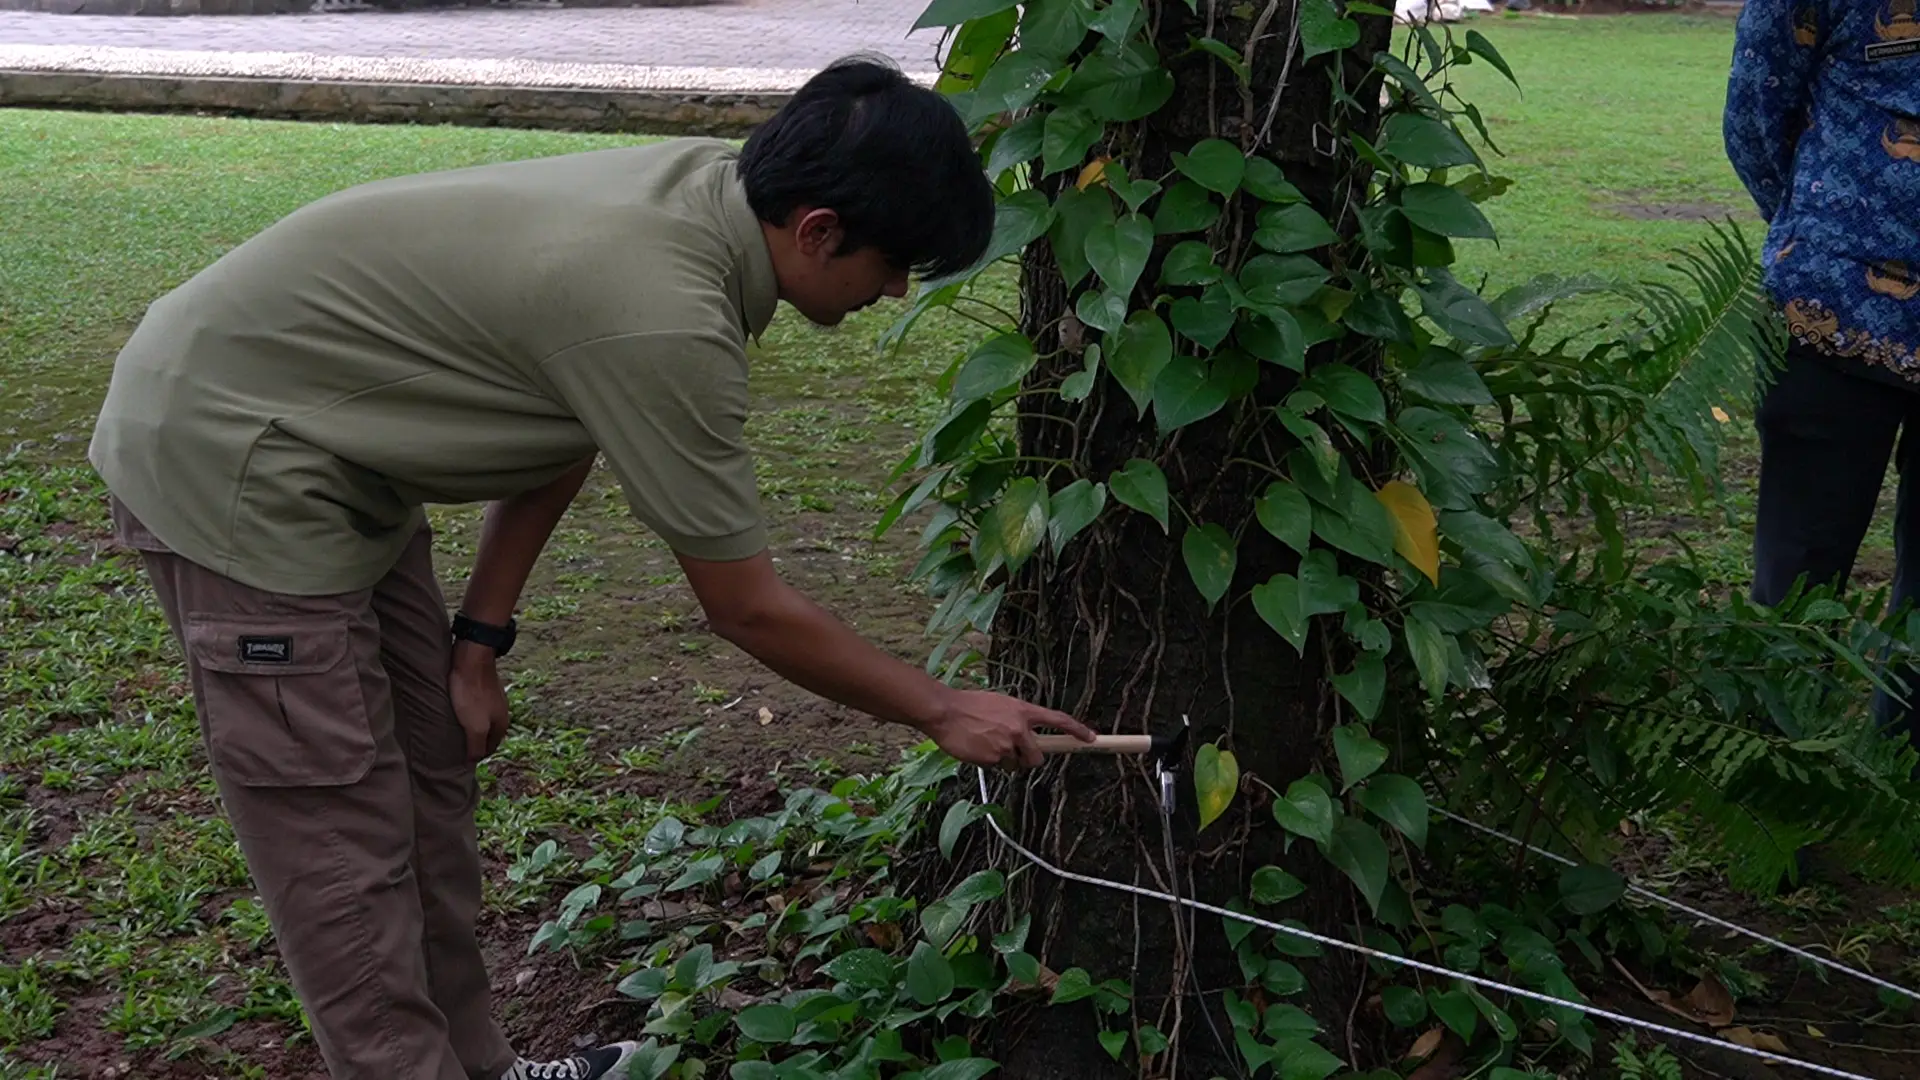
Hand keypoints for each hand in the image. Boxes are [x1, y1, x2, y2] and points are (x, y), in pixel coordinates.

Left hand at [449, 643, 510, 761]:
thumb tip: (474, 761)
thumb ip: (476, 745)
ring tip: (451, 729)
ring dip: (469, 727)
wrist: (472, 659)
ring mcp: (493, 699)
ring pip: (481, 720)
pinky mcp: (483, 688)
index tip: (459, 759)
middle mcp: (501, 713)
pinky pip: (475, 707)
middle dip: (473, 742)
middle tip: (453, 746)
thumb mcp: (475, 726)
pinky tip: (455, 711)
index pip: (490, 749)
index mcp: (501, 725)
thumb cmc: (472, 695)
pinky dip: (467, 713)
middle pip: (486, 735)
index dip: (475, 755)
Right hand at [922, 689, 1095, 768]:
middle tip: (1013, 753)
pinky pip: (998, 767)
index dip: (1077, 730)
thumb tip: (1026, 735)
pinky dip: (989, 762)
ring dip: (1005, 760)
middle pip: (1037, 757)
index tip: (1091, 738)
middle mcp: (1019, 728)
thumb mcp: (1000, 704)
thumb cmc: (970, 705)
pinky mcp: (992, 758)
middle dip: (1028, 759)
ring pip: (1015, 765)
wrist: (945, 711)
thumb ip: (1017, 719)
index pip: (1058, 720)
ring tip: (986, 743)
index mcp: (1023, 711)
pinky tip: (977, 748)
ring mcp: (1006, 745)